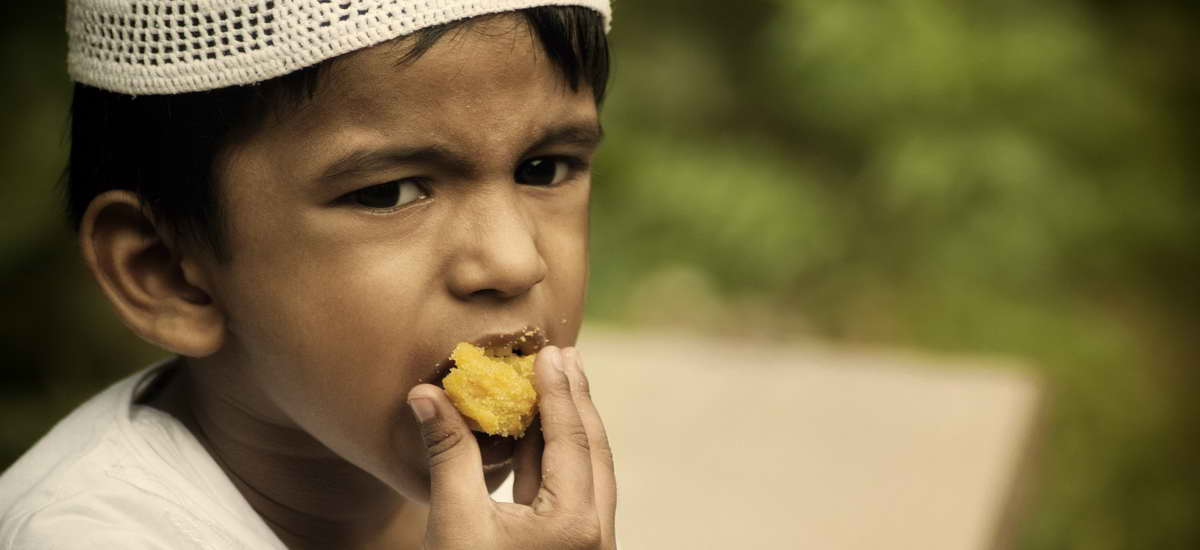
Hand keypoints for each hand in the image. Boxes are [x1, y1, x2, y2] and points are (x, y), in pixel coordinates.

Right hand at [407, 346, 616, 548]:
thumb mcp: (453, 519)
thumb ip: (448, 453)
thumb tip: (425, 394)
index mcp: (573, 521)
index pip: (572, 439)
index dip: (558, 390)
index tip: (550, 352)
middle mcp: (595, 530)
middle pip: (591, 450)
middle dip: (574, 400)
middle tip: (563, 356)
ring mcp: (588, 542)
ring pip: (585, 471)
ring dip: (565, 427)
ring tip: (554, 383)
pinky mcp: (571, 547)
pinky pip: (570, 493)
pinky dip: (552, 459)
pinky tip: (536, 429)